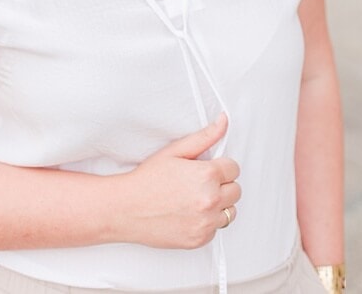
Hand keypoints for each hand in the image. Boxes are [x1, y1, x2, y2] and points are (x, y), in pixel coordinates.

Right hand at [119, 113, 240, 248]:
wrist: (125, 208)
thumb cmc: (146, 179)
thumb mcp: (173, 152)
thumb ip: (203, 137)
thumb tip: (223, 122)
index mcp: (206, 175)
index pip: (234, 168)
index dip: (218, 167)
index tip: (203, 170)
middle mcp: (211, 199)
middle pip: (236, 190)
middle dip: (220, 186)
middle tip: (196, 184)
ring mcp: (207, 221)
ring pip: (230, 211)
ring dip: (217, 205)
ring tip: (193, 200)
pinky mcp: (202, 238)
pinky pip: (216, 229)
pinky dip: (206, 222)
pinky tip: (187, 214)